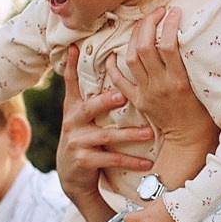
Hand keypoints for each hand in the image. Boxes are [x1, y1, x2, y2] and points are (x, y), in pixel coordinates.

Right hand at [55, 44, 153, 221]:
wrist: (72, 174)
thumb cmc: (85, 136)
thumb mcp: (83, 115)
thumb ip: (93, 94)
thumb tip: (109, 66)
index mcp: (73, 107)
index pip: (71, 82)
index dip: (70, 65)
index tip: (75, 47)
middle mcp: (72, 122)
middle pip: (89, 108)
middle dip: (105, 101)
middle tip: (123, 95)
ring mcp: (77, 142)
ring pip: (106, 135)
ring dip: (129, 134)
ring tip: (149, 132)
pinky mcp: (84, 161)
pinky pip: (112, 159)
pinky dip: (131, 161)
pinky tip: (147, 162)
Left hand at [111, 8, 220, 165]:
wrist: (190, 142)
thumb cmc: (206, 114)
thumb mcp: (209, 88)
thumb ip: (204, 65)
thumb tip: (209, 38)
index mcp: (180, 81)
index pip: (170, 45)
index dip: (170, 23)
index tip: (175, 11)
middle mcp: (161, 85)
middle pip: (145, 46)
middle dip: (148, 23)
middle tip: (157, 12)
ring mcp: (147, 93)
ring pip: (131, 58)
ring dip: (134, 37)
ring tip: (143, 25)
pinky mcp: (138, 100)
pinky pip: (119, 80)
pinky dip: (113, 64)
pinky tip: (115, 52)